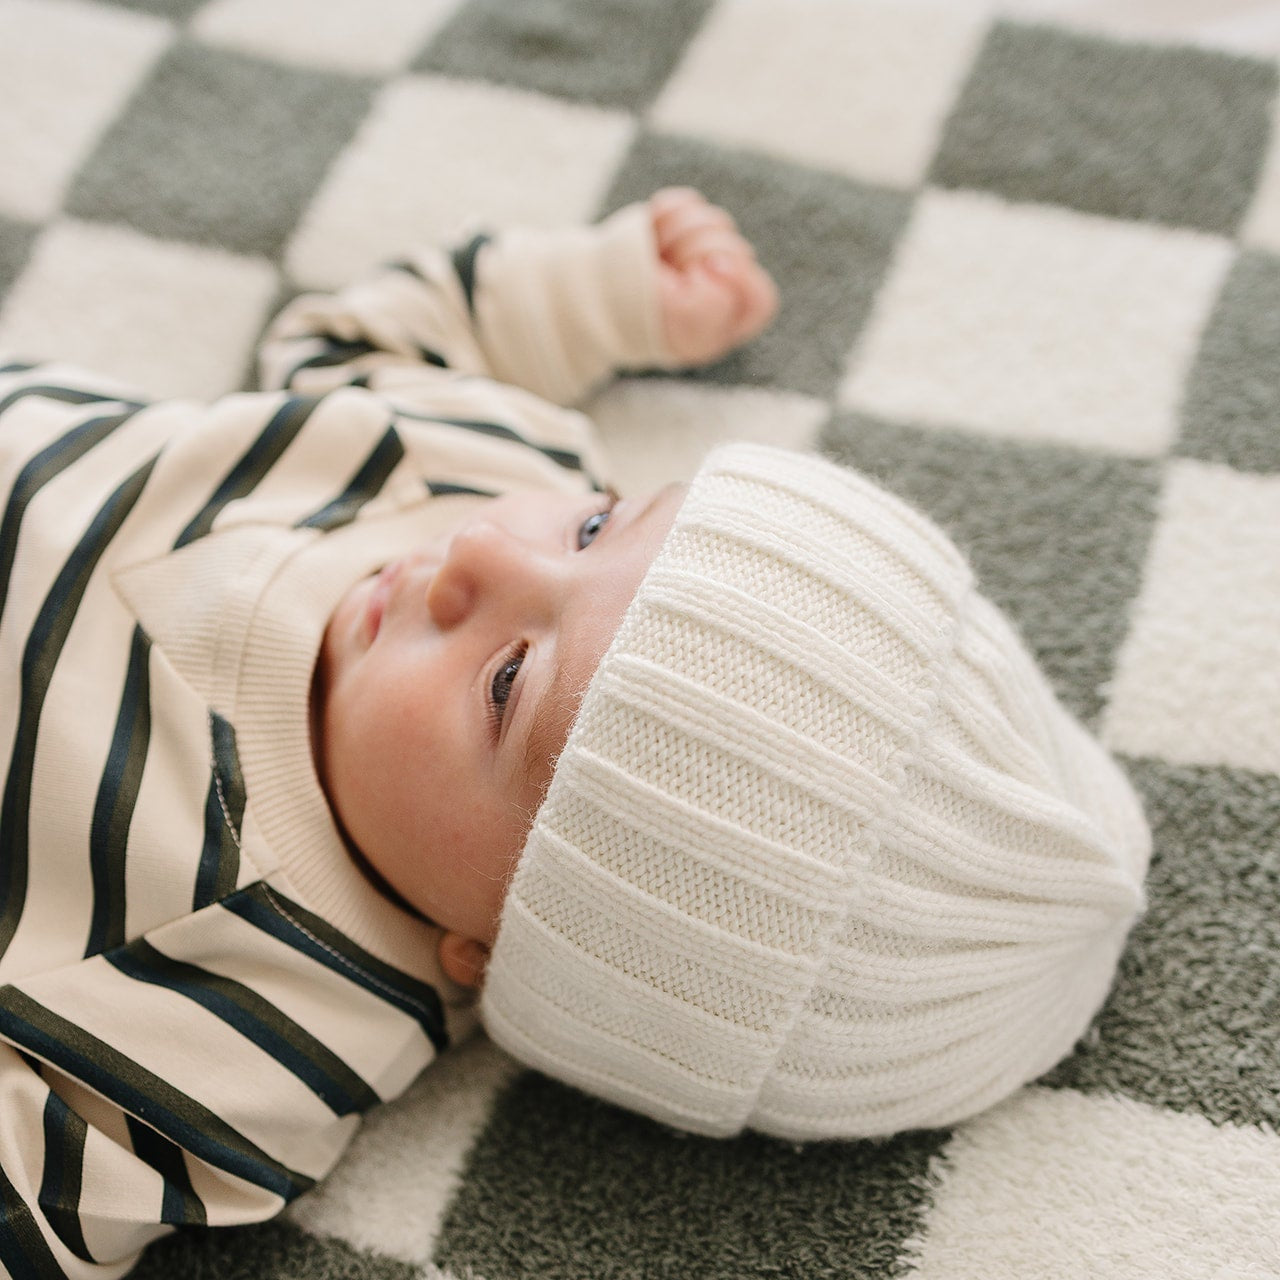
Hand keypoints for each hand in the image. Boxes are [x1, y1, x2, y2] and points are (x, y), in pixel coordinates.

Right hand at [650, 188, 777, 365]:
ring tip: (656, 261)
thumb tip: (719, 263)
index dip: (736, 279)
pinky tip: (652, 239)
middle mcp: (725, 286)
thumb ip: (713, 305)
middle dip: (692, 258)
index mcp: (728, 321)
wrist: (597, 295)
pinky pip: (686, 202)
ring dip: (674, 238)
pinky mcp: (685, 224)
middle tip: (666, 276)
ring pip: (712, 221)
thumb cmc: (641, 321)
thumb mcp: (680, 328)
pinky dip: (663, 217)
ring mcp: (705, 251)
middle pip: (734, 252)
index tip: (706, 270)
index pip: (758, 298)